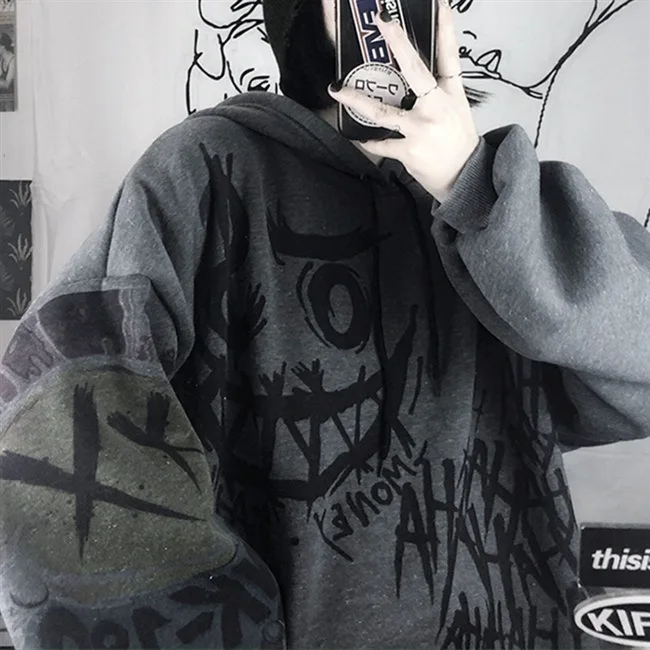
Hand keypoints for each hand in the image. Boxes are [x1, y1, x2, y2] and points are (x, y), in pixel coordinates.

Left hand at [328, 0, 480, 202]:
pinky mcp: (409, 150)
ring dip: (357, 100)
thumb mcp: (457, 111)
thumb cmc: (459, 145)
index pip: (449, 55)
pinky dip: (370, 142)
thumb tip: (415, 80)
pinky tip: (359, 137)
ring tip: (337, 91)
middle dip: (398, 43)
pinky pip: (381, 143)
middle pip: (415, 70)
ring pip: (383, 111)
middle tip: (383, 23)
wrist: (466, 179)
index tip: (438, 4)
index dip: (444, 28)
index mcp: (451, 94)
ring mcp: (421, 129)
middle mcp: (436, 107)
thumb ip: (438, 93)